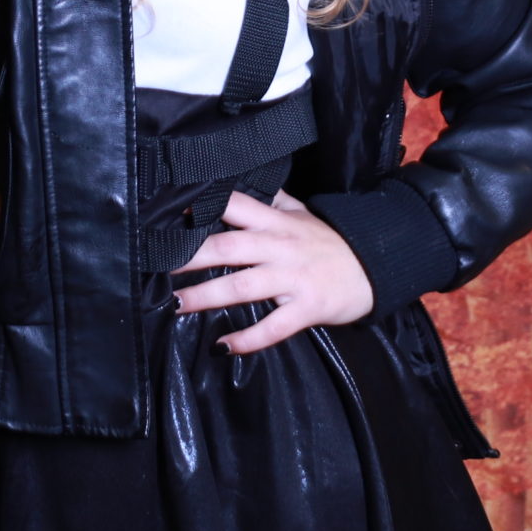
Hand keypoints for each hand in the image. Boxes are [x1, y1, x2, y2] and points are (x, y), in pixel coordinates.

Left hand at [170, 189, 375, 353]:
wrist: (376, 267)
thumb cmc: (330, 241)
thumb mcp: (301, 213)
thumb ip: (270, 200)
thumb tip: (238, 184)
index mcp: (275, 222)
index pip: (233, 206)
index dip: (201, 208)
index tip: (167, 215)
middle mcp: (279, 247)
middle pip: (227, 248)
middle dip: (189, 257)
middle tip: (155, 265)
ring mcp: (293, 279)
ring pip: (242, 287)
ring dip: (205, 297)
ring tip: (175, 304)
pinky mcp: (307, 308)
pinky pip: (274, 326)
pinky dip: (249, 338)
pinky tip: (224, 346)